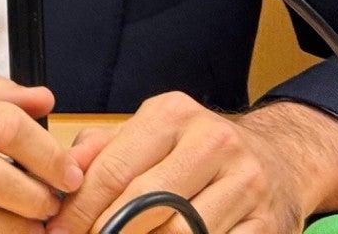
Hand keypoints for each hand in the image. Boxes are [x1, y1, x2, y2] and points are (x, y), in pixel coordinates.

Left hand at [51, 94, 337, 233]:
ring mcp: (247, 183)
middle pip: (146, 204)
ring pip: (182, 232)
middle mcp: (214, 142)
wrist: (278, 159)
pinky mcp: (269, 221)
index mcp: (173, 115)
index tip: (59, 229)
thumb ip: (102, 148)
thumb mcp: (150, 132)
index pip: (115, 169)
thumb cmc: (197, 149)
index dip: (82, 207)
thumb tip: (65, 171)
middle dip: (108, 230)